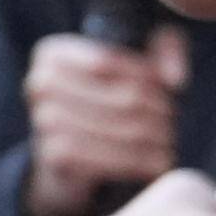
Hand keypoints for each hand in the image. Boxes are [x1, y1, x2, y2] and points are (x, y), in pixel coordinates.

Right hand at [24, 28, 189, 215]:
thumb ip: (164, 50)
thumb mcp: (134, 64)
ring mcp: (44, 121)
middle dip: (158, 111)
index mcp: (53, 54)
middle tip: (172, 121)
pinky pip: (108, 159)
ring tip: (168, 141)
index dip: (149, 75)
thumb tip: (175, 79)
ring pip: (123, 129)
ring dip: (154, 139)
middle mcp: (40, 83)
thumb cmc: (104, 103)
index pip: (110, 60)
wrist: (66, 165)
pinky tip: (156, 163)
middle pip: (123, 96)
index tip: (170, 89)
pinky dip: (139, 162)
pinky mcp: (54, 156)